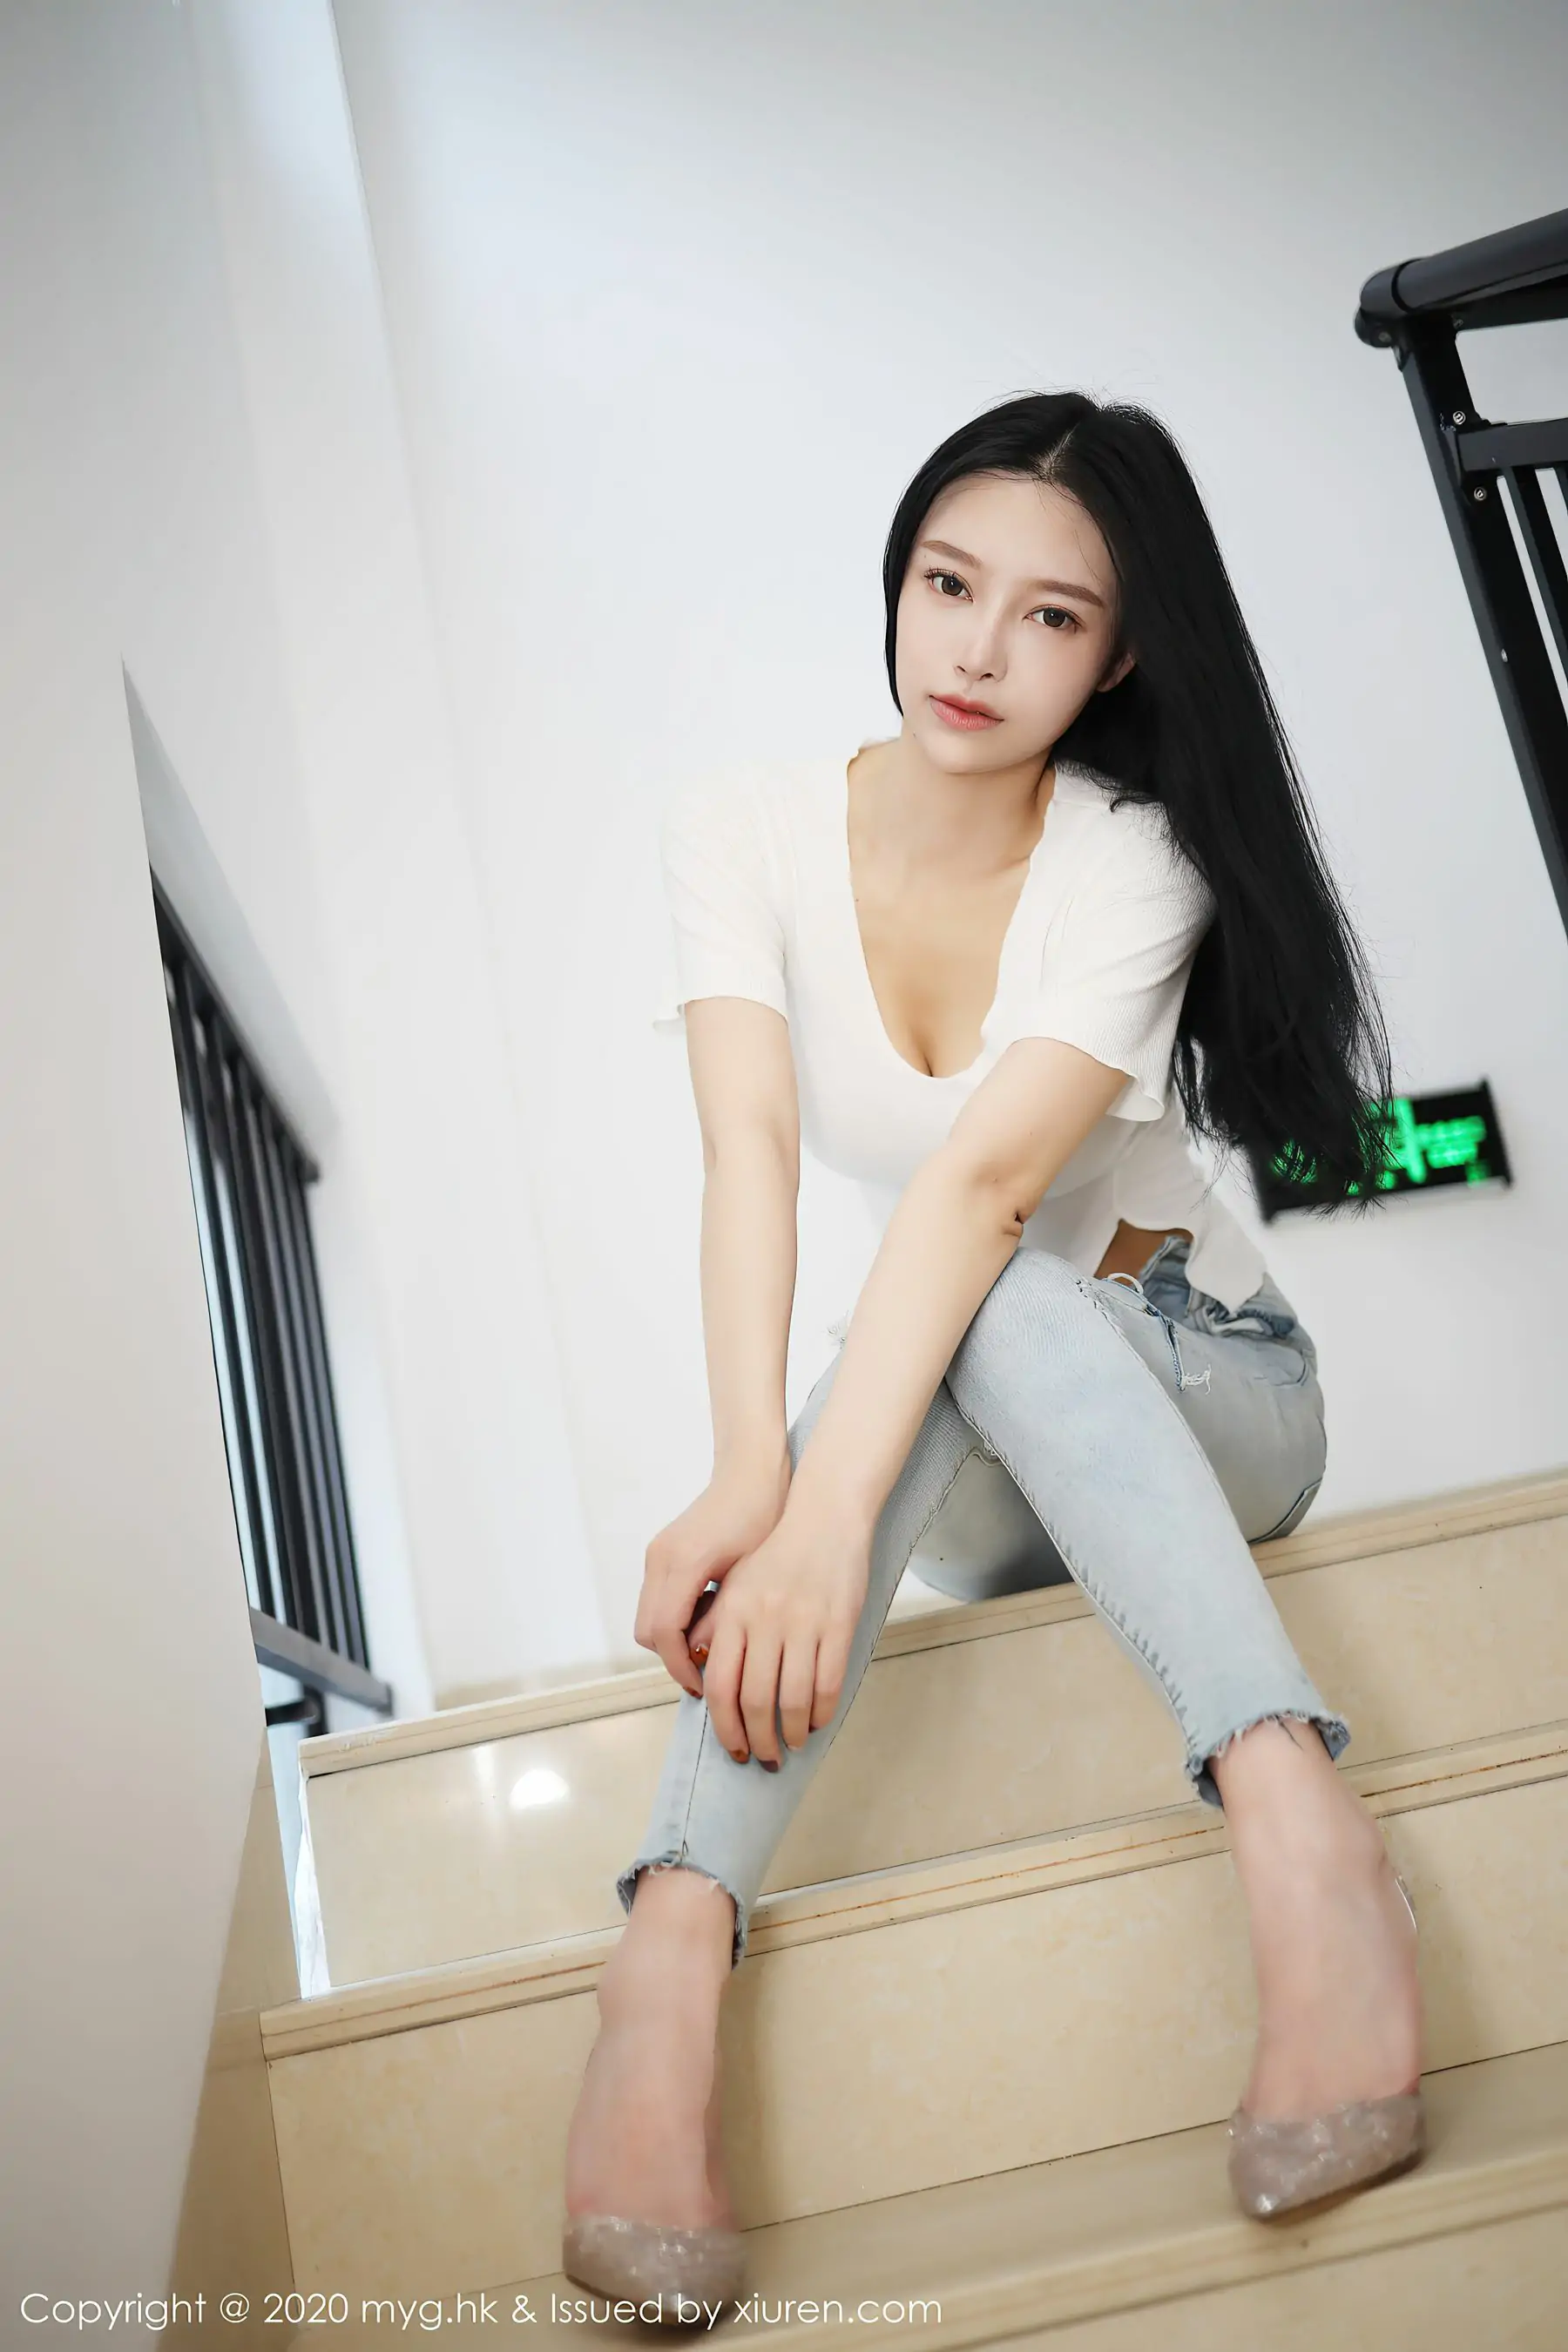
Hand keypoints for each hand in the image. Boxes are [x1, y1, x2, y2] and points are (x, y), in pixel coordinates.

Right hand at [634, 1450, 791, 1697]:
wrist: (751, 1469)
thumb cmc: (761, 1512)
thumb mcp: (750, 1571)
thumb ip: (724, 1615)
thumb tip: (708, 1658)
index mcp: (682, 1563)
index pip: (664, 1633)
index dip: (681, 1667)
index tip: (703, 1687)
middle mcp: (660, 1559)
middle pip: (647, 1630)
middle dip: (673, 1658)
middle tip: (709, 1672)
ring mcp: (657, 1554)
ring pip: (649, 1617)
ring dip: (673, 1638)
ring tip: (711, 1645)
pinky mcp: (663, 1552)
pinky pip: (657, 1599)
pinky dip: (674, 1618)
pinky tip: (708, 1616)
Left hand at [692, 1499, 871, 1767]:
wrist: (824, 1517)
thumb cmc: (776, 1554)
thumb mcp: (734, 1584)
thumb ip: (715, 1627)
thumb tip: (700, 1675)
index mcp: (732, 1613)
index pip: (720, 1686)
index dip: (725, 1727)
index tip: (733, 1749)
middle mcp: (763, 1620)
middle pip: (755, 1701)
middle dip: (758, 1740)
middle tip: (764, 1758)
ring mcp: (803, 1623)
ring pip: (794, 1698)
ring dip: (792, 1732)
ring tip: (792, 1744)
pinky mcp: (838, 1624)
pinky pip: (828, 1683)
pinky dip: (823, 1712)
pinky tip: (818, 1722)